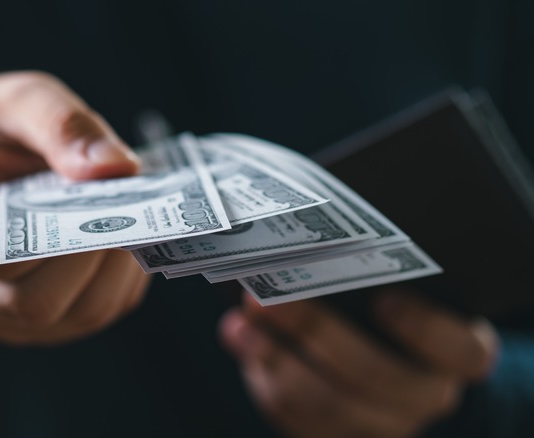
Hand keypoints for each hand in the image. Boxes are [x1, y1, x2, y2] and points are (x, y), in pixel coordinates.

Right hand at [0, 71, 150, 345]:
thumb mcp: (13, 100)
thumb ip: (61, 123)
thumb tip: (119, 168)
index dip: (58, 231)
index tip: (99, 195)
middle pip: (33, 301)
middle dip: (95, 256)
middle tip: (132, 211)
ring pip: (63, 320)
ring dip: (113, 276)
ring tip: (132, 225)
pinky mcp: (10, 325)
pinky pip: (76, 323)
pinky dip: (112, 288)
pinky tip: (119, 248)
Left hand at [220, 291, 498, 437]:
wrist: (379, 371)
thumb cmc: (387, 314)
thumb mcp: (396, 289)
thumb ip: (364, 272)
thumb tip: (299, 246)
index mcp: (458, 354)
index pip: (459, 350)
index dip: (423, 327)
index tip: (384, 298)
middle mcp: (427, 395)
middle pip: (374, 373)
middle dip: (314, 331)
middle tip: (267, 299)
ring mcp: (384, 426)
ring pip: (327, 404)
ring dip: (274, 358)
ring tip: (240, 324)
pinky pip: (297, 417)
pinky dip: (264, 377)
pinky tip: (243, 342)